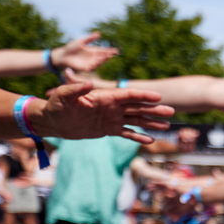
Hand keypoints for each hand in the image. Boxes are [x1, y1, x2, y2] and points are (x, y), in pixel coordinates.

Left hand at [26, 81, 171, 143]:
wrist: (52, 121)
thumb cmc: (56, 106)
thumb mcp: (63, 96)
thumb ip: (75, 89)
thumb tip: (89, 83)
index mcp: (104, 97)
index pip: (128, 95)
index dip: (143, 96)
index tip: (158, 98)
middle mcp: (111, 107)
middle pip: (137, 107)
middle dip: (154, 110)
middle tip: (171, 112)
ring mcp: (111, 118)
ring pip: (136, 120)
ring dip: (151, 123)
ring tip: (166, 126)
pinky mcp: (108, 130)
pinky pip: (127, 133)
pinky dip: (138, 137)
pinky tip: (150, 140)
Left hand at [54, 33, 118, 74]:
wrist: (63, 55)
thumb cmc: (71, 47)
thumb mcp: (81, 41)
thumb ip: (90, 38)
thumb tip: (99, 34)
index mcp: (93, 50)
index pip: (103, 51)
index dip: (110, 51)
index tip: (116, 50)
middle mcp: (93, 57)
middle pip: (103, 57)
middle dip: (108, 55)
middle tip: (112, 54)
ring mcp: (90, 63)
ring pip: (99, 62)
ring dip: (103, 60)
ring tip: (106, 57)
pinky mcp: (86, 68)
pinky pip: (92, 67)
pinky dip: (95, 65)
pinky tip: (97, 62)